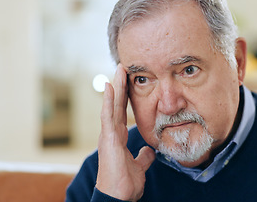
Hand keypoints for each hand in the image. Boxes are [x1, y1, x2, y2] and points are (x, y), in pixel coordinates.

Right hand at [96, 63, 155, 200]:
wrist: (118, 196)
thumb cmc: (125, 183)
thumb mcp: (139, 165)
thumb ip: (143, 157)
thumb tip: (149, 151)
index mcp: (117, 137)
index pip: (122, 112)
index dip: (125, 97)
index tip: (129, 81)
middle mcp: (111, 132)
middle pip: (117, 104)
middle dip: (121, 85)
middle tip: (123, 67)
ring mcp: (108, 134)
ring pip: (112, 105)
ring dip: (116, 86)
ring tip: (118, 69)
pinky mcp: (107, 138)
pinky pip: (108, 115)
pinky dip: (109, 99)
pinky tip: (110, 85)